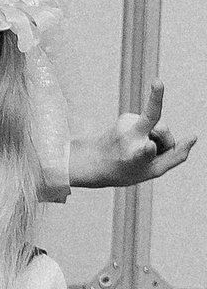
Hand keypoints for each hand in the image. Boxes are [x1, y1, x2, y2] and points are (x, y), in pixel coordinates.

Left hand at [68, 84, 195, 191]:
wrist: (95, 161)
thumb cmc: (126, 169)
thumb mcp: (152, 171)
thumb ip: (176, 156)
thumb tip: (194, 136)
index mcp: (134, 160)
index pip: (143, 152)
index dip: (148, 150)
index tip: (149, 145)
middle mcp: (129, 140)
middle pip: (162, 129)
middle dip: (167, 140)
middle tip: (151, 151)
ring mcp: (125, 125)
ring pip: (159, 126)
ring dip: (158, 137)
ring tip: (141, 148)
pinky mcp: (125, 117)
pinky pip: (150, 122)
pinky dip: (149, 131)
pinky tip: (135, 140)